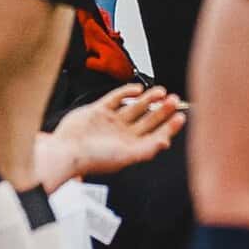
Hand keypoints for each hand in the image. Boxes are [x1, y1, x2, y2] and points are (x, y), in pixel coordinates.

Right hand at [50, 82, 187, 181]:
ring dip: (148, 99)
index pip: (156, 134)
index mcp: (131, 146)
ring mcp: (111, 121)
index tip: (181, 116)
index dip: (169, 126)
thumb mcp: (126, 156)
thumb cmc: (94, 158)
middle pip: (148, 119)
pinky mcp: (98, 110)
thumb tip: (166, 141)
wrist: (67, 150)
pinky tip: (137, 89)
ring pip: (134, 107)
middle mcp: (123, 133)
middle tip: (174, 99)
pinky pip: (115, 98)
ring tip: (161, 91)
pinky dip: (126, 92)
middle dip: (162, 109)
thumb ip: (147, 149)